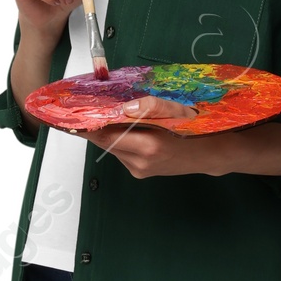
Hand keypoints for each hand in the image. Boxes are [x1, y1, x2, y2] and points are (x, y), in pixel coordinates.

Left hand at [85, 110, 280, 180]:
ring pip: (112, 147)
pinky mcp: (140, 173)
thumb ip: (149, 108)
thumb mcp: (176, 112)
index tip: (69, 116)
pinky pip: (121, 153)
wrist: (211, 155)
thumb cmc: (196, 129)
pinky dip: (118, 139)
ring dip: (106, 132)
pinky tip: (121, 129)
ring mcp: (140, 170)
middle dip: (94, 126)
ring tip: (101, 115)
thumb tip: (121, 108)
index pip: (107, 135)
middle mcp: (140, 163)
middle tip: (81, 110)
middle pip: (105, 142)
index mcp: (149, 147)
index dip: (87, 125)